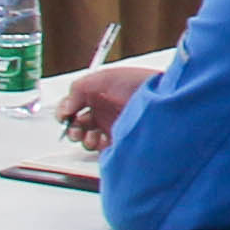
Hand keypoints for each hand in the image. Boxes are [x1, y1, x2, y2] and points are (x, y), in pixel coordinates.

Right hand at [52, 53, 166, 150]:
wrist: (164, 98)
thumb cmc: (139, 83)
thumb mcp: (104, 78)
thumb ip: (79, 89)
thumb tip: (66, 107)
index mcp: (96, 95)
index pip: (72, 108)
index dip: (65, 113)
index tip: (65, 116)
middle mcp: (103, 112)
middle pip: (77, 126)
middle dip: (72, 130)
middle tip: (77, 131)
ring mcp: (112, 127)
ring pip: (88, 140)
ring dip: (85, 140)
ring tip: (92, 137)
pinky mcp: (121, 140)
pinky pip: (103, 150)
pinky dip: (99, 149)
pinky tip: (103, 142)